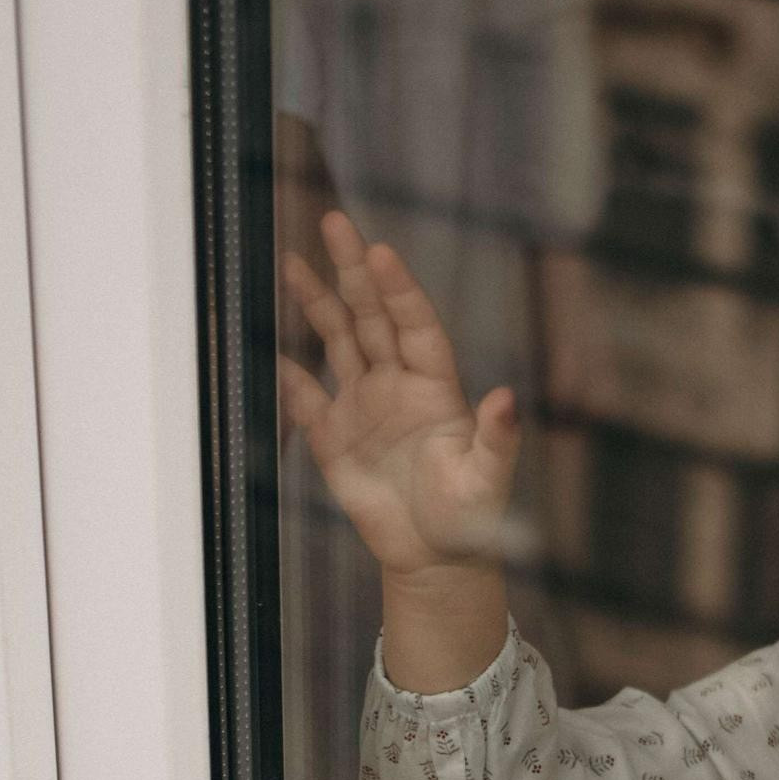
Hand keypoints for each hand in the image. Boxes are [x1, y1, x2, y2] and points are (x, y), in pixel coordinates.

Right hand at [278, 211, 519, 575]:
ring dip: (318, 304)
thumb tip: (507, 399)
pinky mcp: (335, 437)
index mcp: (436, 388)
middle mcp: (398, 385)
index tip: (381, 253)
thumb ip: (498, 439)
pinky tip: (271, 345)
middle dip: (352, 271)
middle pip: (372, 316)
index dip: (399, 290)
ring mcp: (365, 406)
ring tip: (293, 263)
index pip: (414, 325)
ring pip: (339, 342)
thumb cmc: (471, 517)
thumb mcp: (489, 479)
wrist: (436, 557)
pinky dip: (289, 374)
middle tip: (335, 222)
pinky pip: (308, 397)